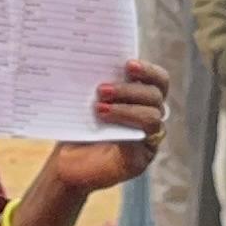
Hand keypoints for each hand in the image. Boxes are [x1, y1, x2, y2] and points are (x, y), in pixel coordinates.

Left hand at [41, 60, 168, 191]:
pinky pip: (143, 139)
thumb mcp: (86, 102)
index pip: (158, 79)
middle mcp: (150, 115)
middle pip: (155, 94)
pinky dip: (125, 128)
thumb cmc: (77, 128)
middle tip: (101, 90)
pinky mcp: (142, 157)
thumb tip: (91, 60)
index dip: (148, 70)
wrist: (67, 164)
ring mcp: (148, 138)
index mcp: (141, 97)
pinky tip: (103, 125)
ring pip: (152, 116)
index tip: (128, 64)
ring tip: (99, 109)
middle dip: (128, 90)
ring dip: (125, 109)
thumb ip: (97, 85)